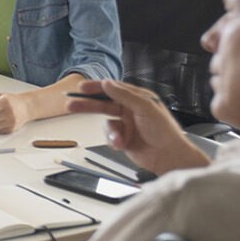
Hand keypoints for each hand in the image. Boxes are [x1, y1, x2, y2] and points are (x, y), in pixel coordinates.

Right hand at [66, 79, 211, 175]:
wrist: (168, 156)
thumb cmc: (165, 132)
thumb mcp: (145, 108)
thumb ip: (124, 95)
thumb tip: (108, 84)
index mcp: (138, 98)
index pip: (113, 89)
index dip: (97, 87)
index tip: (81, 88)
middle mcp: (131, 109)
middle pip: (104, 104)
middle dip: (88, 106)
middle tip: (71, 106)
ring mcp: (126, 124)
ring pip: (106, 124)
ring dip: (111, 132)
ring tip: (118, 139)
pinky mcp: (123, 138)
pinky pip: (109, 137)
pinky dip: (114, 140)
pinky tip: (122, 144)